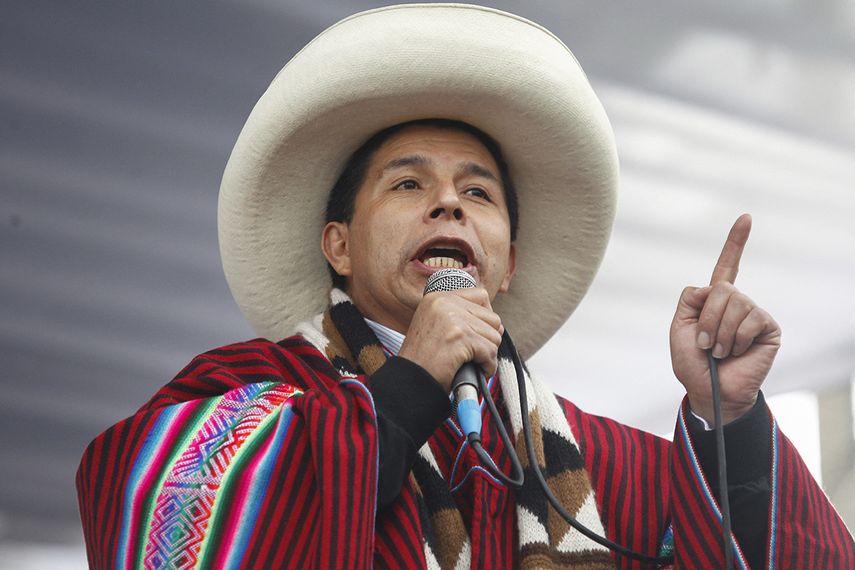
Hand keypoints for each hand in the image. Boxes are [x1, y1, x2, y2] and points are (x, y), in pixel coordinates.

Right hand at [398, 287, 503, 391]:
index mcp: (438, 297)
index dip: (484, 319)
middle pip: (492, 317)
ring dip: (488, 354)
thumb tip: (497, 323)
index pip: (481, 296)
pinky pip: (490, 352)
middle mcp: (445, 302)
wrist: (409, 382)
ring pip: (494, 335)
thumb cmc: (423, 360)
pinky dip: (488, 366)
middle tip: (473, 353)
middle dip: (488, 339)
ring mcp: (453, 319)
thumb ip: (459, 315)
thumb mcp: (435, 325)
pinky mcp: (460, 337)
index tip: (475, 335)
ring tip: (471, 362)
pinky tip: (475, 371)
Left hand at [670, 214, 781, 424]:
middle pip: (722, 289)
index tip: (746, 217)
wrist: (709, 391)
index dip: (736, 242)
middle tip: (705, 344)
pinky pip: (751, 319)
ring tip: (719, 351)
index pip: (726, 266)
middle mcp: (736, 303)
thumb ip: (689, 300)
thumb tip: (712, 286)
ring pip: (735, 303)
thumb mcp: (678, 328)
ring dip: (720, 333)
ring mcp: (753, 314)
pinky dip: (736, 339)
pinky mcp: (768, 327)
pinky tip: (736, 352)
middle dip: (707, 319)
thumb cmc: (692, 363)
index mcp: (713, 300)